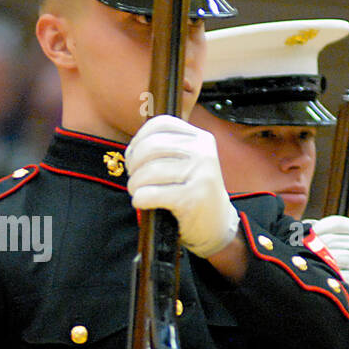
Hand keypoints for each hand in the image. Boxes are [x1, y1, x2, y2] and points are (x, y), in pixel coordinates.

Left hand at [126, 114, 238, 258]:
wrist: (216, 223)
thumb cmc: (192, 191)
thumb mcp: (186, 162)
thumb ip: (165, 148)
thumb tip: (132, 148)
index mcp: (200, 138)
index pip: (160, 124)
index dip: (139, 139)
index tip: (134, 156)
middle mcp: (203, 152)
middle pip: (151, 147)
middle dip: (133, 164)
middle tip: (135, 178)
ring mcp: (201, 174)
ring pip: (148, 171)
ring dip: (135, 184)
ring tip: (138, 191)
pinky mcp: (193, 197)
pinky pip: (151, 193)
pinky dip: (140, 199)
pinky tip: (144, 202)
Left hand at [308, 215, 348, 329]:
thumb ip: (331, 235)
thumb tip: (304, 225)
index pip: (337, 222)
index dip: (317, 227)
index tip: (305, 236)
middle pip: (329, 239)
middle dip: (313, 247)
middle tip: (305, 257)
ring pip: (328, 255)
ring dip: (317, 262)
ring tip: (315, 269)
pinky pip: (332, 272)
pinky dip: (323, 275)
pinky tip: (323, 280)